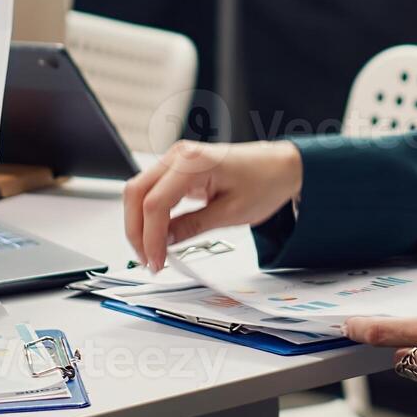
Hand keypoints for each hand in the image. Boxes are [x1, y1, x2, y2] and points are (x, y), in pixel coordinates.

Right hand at [123, 140, 301, 271]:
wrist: (280, 166)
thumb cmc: (264, 181)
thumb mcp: (231, 213)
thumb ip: (193, 226)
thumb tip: (164, 243)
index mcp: (194, 162)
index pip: (155, 202)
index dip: (150, 237)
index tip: (156, 262)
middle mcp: (179, 155)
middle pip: (137, 193)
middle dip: (136, 231)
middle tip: (149, 260)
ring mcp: (176, 158)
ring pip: (139, 191)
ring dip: (139, 223)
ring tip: (153, 252)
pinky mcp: (178, 167)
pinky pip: (152, 190)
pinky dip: (149, 213)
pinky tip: (158, 234)